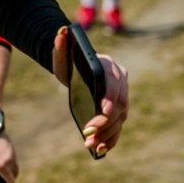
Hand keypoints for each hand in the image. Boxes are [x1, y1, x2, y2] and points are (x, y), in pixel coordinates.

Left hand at [52, 26, 128, 156]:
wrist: (75, 69)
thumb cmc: (69, 61)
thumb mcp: (61, 53)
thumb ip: (61, 44)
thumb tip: (63, 32)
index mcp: (110, 66)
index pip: (113, 83)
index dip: (109, 98)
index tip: (101, 112)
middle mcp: (121, 81)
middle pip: (119, 104)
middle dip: (106, 121)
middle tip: (89, 133)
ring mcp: (122, 97)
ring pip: (120, 118)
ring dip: (107, 133)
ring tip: (91, 145)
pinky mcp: (118, 111)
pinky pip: (119, 126)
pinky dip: (112, 139)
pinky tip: (101, 150)